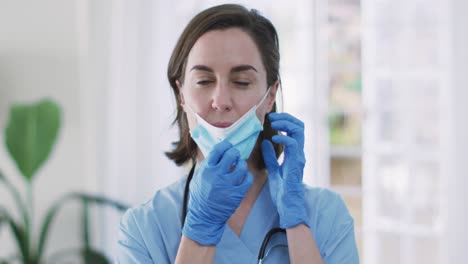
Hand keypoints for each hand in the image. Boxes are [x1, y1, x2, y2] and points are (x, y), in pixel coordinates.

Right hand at [183, 141, 252, 245]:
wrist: (203, 217)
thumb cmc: (200, 196)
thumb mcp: (198, 177)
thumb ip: (207, 165)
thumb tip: (217, 152)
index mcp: (206, 169)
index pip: (218, 150)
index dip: (225, 145)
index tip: (228, 146)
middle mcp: (217, 175)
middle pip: (231, 154)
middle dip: (235, 153)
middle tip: (235, 156)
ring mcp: (228, 185)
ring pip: (242, 166)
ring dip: (242, 164)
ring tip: (240, 167)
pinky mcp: (237, 194)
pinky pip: (248, 179)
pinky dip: (247, 176)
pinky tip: (244, 177)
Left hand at [261, 112, 306, 228]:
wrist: (288, 205)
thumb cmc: (282, 191)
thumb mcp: (272, 169)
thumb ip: (270, 156)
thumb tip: (265, 142)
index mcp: (294, 153)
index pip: (295, 130)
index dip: (285, 120)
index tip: (271, 119)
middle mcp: (299, 153)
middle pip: (299, 126)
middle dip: (286, 118)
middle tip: (271, 117)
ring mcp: (299, 157)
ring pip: (298, 131)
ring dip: (285, 123)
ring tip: (273, 123)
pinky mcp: (296, 163)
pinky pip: (293, 144)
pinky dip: (284, 138)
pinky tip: (274, 138)